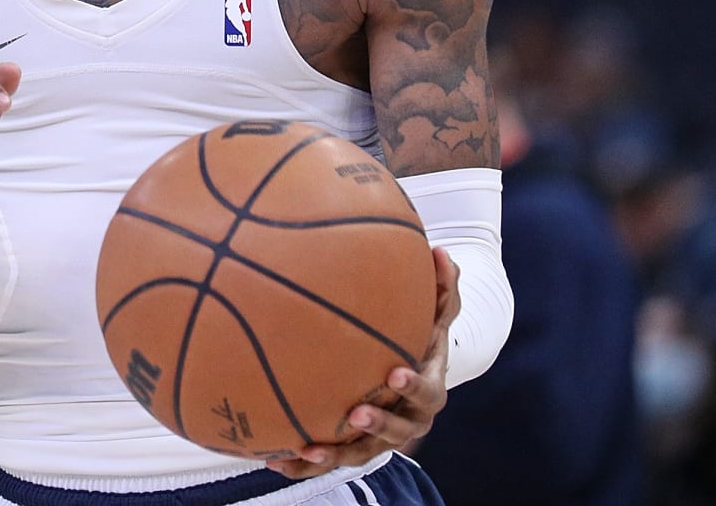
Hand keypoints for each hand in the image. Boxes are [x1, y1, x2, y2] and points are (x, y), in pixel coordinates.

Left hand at [266, 247, 460, 478]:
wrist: (410, 369)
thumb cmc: (421, 333)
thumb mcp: (436, 310)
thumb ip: (441, 285)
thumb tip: (441, 251)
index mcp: (429, 388)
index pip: (427, 392)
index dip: (414, 387)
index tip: (396, 373)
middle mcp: (408, 419)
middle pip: (398, 432)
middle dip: (379, 425)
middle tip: (357, 413)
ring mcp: (380, 437)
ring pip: (360, 453)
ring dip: (336, 454)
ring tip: (309, 449)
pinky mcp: (354, 445)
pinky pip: (330, 457)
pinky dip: (303, 463)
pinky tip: (273, 458)